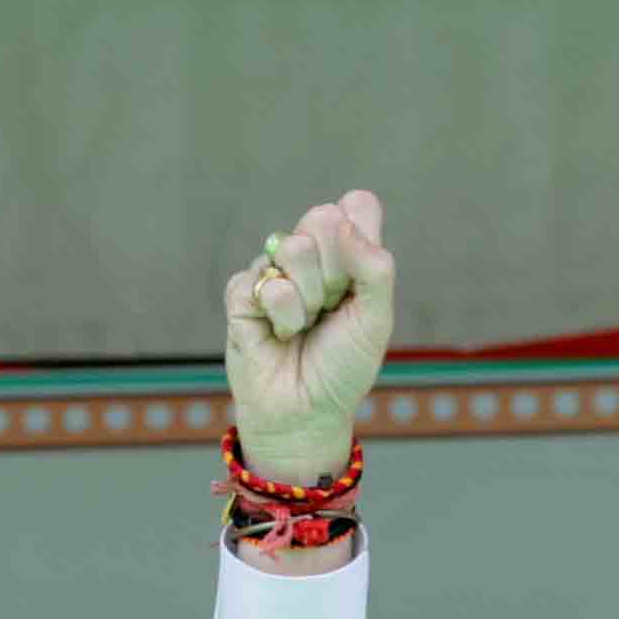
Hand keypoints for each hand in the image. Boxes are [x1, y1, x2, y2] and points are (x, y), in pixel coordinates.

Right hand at [224, 191, 397, 488]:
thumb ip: (375, 266)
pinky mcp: (242, 291)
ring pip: (294, 248)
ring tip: (307, 326)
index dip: (360, 238)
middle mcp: (309, 254)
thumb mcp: (376, 320)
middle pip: (323, 218)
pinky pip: (268, 284)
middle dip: (336, 271)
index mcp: (346, 253)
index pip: (356, 206)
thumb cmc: (343, 367)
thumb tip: (344, 212)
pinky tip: (280, 336)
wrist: (306, 412)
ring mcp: (273, 269)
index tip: (360, 283)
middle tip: (332, 308)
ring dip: (310, 297)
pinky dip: (284, 318)